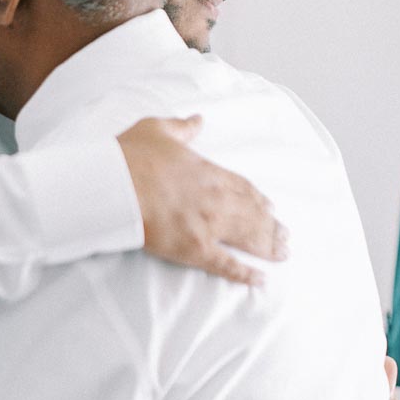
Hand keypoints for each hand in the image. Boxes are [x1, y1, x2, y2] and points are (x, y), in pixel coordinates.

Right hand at [118, 115, 287, 285]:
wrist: (112, 184)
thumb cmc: (130, 156)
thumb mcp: (157, 129)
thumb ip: (182, 127)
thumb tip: (197, 119)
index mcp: (209, 172)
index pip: (244, 187)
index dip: (259, 199)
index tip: (271, 207)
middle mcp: (216, 200)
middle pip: (253, 215)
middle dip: (272, 227)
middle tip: (286, 237)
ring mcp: (207, 226)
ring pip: (247, 238)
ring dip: (268, 247)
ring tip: (283, 254)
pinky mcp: (194, 249)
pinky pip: (226, 265)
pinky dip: (245, 274)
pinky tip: (261, 280)